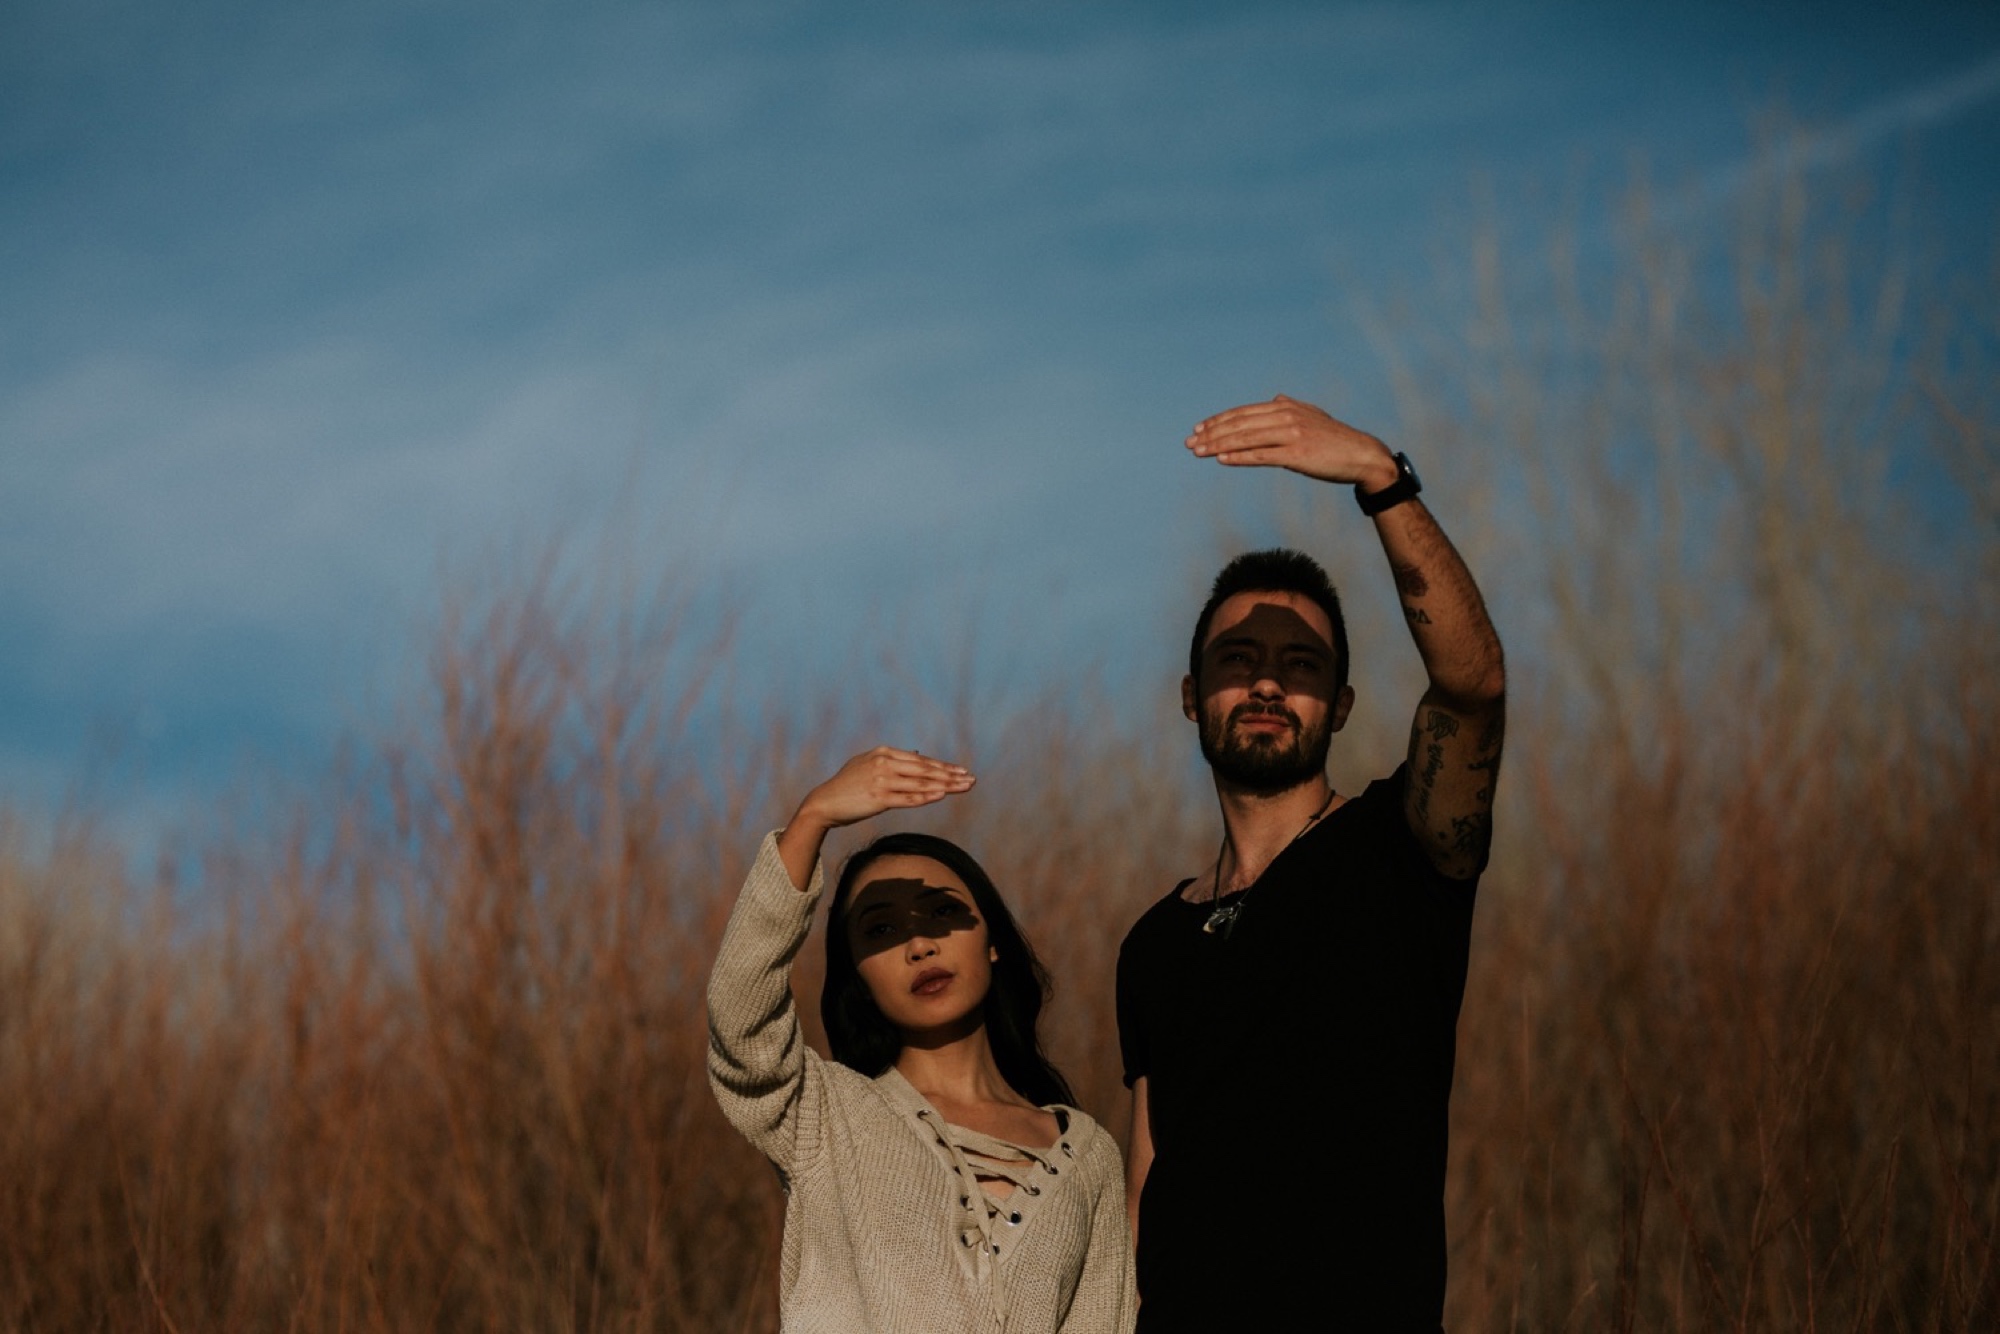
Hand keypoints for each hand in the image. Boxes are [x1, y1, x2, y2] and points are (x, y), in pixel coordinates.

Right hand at [797, 747, 973, 831]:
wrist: (824, 802)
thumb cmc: (848, 786)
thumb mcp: (867, 764)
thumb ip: (891, 760)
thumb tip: (917, 755)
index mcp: (884, 753)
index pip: (921, 761)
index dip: (943, 767)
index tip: (961, 772)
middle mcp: (885, 763)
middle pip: (925, 770)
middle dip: (951, 775)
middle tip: (971, 779)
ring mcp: (882, 780)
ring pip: (921, 784)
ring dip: (945, 786)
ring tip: (963, 788)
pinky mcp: (879, 798)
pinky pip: (908, 798)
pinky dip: (926, 797)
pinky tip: (941, 796)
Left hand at [1187, 395, 1398, 489]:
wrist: (1362, 455)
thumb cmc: (1335, 439)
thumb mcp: (1313, 416)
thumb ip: (1292, 407)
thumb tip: (1276, 398)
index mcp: (1286, 407)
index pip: (1243, 413)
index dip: (1218, 420)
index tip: (1198, 429)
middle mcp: (1286, 416)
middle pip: (1240, 424)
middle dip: (1211, 433)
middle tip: (1189, 442)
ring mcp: (1291, 435)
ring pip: (1246, 439)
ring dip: (1218, 445)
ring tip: (1198, 452)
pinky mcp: (1297, 454)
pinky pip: (1261, 455)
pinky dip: (1239, 456)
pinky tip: (1221, 459)